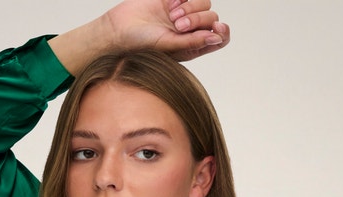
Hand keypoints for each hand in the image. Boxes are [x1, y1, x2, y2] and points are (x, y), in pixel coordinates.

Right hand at [106, 0, 230, 61]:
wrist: (120, 29)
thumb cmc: (141, 45)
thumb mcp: (169, 46)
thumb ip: (193, 42)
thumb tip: (216, 38)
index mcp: (193, 47)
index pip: (219, 39)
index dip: (223, 32)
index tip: (217, 27)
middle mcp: (190, 31)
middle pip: (211, 18)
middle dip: (197, 19)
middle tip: (177, 25)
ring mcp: (183, 14)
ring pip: (204, 3)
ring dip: (190, 7)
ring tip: (172, 15)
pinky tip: (170, 4)